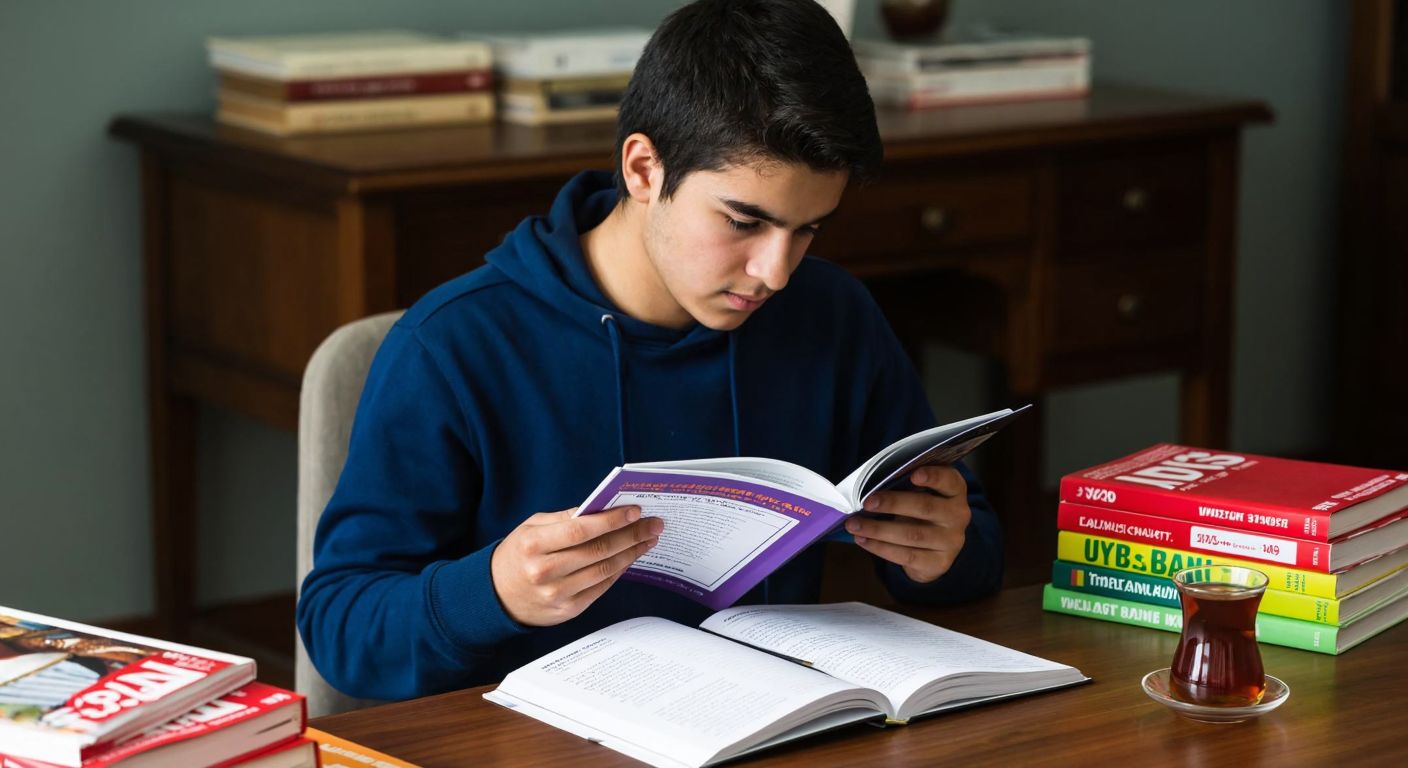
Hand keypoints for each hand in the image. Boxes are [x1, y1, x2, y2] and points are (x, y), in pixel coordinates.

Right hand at [491, 506, 662, 625]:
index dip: (611, 520)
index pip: (580, 530)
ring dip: (632, 553)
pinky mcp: (569, 610)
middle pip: (598, 551)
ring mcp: (558, 594)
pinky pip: (602, 587)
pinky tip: (631, 557)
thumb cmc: (518, 554)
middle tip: (653, 524)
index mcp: (534, 545)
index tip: (635, 511)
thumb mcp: (531, 528)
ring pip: (605, 570)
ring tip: (648, 539)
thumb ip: (564, 519)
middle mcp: (545, 571)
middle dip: (631, 535)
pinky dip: (620, 570)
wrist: (497, 596)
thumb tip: (602, 509)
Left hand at [845, 465, 969, 583]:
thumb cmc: (922, 512)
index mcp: (955, 492)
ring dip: (879, 529)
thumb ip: (906, 485)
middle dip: (893, 504)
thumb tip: (871, 485)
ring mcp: (951, 541)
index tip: (913, 475)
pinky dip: (880, 548)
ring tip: (854, 525)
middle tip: (867, 502)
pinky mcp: (939, 563)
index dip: (933, 477)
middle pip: (925, 507)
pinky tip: (862, 540)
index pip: (949, 480)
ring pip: (912, 535)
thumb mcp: (921, 494)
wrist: (936, 550)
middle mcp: (958, 516)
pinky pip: (906, 556)